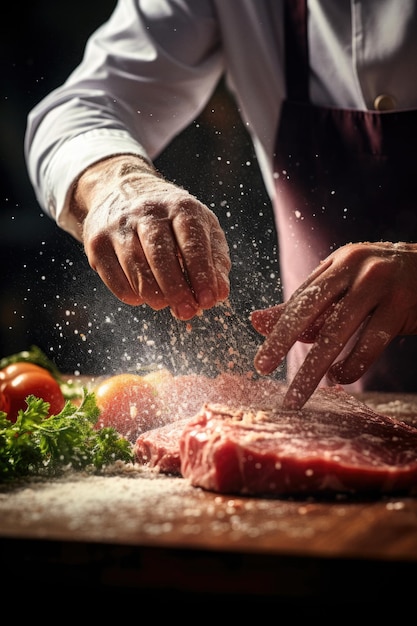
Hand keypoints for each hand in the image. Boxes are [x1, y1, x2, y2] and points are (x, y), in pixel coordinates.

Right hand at [71, 155, 230, 319]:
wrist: (122, 191)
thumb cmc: (171, 219)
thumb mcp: (201, 227)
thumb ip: (215, 261)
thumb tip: (219, 293)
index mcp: (180, 207)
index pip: (192, 242)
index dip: (202, 274)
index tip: (209, 299)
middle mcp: (147, 212)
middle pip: (161, 256)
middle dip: (177, 289)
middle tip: (188, 311)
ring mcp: (118, 226)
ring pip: (136, 268)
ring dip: (154, 294)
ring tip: (166, 304)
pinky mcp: (97, 242)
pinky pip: (114, 278)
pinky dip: (131, 295)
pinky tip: (143, 297)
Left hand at [251, 242, 416, 408]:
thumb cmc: (385, 285)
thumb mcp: (346, 288)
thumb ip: (305, 306)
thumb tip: (256, 321)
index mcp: (339, 263)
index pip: (301, 298)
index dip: (279, 328)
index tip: (262, 358)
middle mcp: (356, 267)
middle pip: (310, 309)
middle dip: (282, 340)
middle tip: (261, 366)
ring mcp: (380, 284)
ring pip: (337, 331)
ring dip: (314, 367)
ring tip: (298, 394)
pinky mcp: (403, 305)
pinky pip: (370, 343)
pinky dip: (352, 365)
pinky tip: (339, 377)